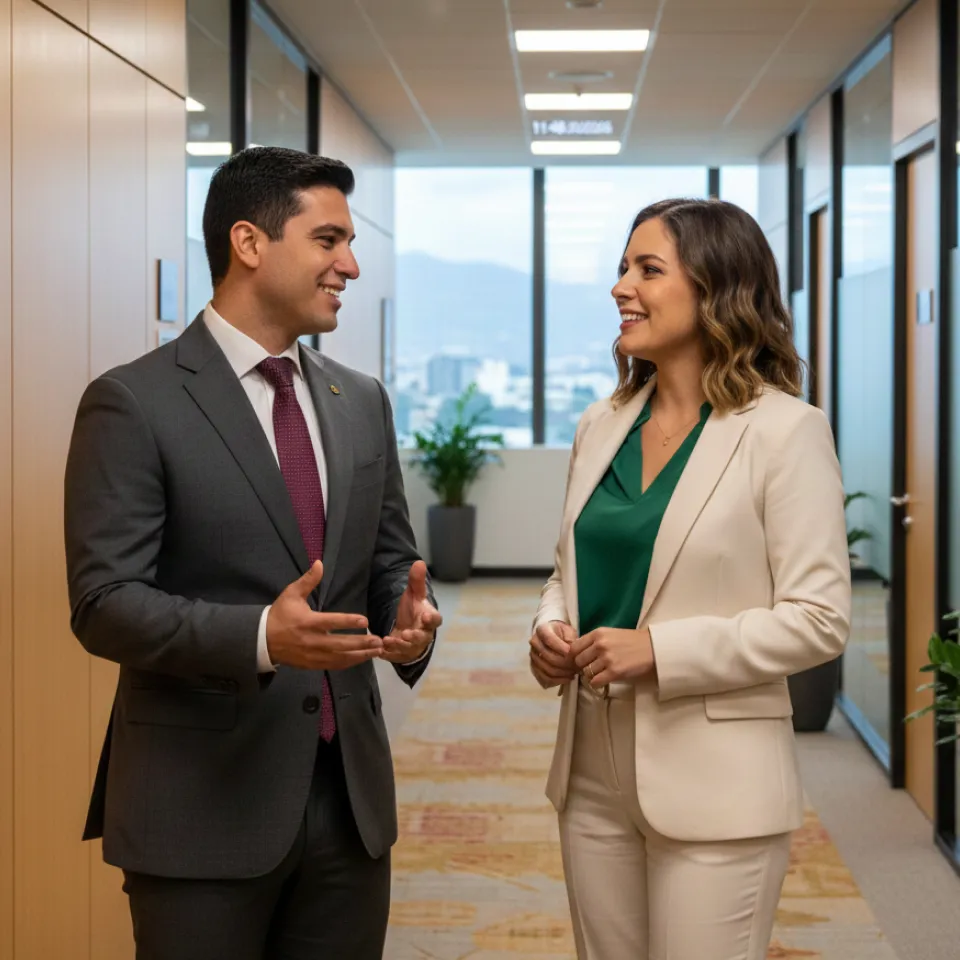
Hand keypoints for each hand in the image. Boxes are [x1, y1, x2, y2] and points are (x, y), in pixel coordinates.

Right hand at [266, 561, 382, 669]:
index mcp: (308, 622)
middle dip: (361, 643)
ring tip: (377, 651)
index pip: (331, 622)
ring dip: (360, 655)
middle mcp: (312, 641)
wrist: (263, 640)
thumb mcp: (291, 594)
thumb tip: (320, 563)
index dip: (348, 622)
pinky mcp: (312, 664)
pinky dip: (349, 663)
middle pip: (340, 644)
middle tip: (379, 640)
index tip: (365, 621)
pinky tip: (362, 659)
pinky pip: (334, 665)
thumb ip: (308, 580)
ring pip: (340, 657)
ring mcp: (313, 655)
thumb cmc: (280, 614)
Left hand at [381, 560, 442, 663]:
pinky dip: (388, 654)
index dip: (432, 619)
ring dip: (398, 645)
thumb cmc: (413, 612)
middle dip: (415, 636)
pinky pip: (395, 656)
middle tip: (406, 633)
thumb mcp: (414, 596)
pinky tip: (379, 651)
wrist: (407, 632)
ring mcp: (412, 646)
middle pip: (422, 638)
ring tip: (388, 640)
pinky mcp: (401, 655)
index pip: (435, 620)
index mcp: (429, 620)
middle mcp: (423, 635)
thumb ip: (416, 581)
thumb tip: (419, 562)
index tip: (426, 616)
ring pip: (408, 648)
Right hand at [529, 620, 577, 688]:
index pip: (548, 639)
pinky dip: (558, 681)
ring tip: (575, 672)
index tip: (572, 653)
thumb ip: (570, 639)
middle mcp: (534, 643)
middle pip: (548, 657)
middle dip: (565, 663)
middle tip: (578, 665)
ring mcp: (533, 657)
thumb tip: (571, 651)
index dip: (560, 647)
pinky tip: (568, 678)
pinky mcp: (535, 669)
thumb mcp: (568, 631)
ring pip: (547, 669)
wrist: (554, 637)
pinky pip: (545, 679)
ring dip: (563, 673)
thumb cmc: (563, 633)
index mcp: (542, 630)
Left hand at [572, 627, 655, 687]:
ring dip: (591, 675)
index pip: (574, 647)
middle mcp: (600, 645)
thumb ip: (593, 641)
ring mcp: (607, 658)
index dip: (574, 656)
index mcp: (597, 633)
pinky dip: (597, 683)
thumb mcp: (609, 634)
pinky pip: (595, 682)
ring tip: (600, 673)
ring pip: (586, 672)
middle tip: (590, 668)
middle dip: (582, 666)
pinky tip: (604, 679)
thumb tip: (576, 654)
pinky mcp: (614, 672)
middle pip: (578, 661)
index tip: (579, 660)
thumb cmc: (631, 641)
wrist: (652, 647)